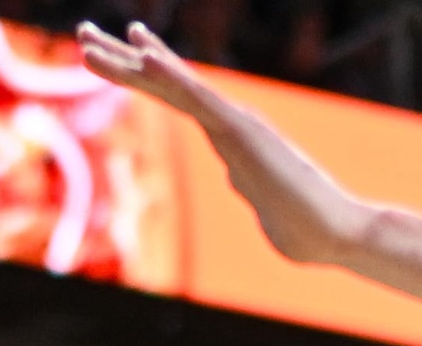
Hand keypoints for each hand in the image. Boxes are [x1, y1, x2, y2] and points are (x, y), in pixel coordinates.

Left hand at [74, 23, 375, 266]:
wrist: (339, 234)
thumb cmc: (307, 231)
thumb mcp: (262, 206)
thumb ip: (246, 185)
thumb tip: (236, 178)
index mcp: (230, 138)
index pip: (179, 100)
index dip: (145, 75)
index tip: (115, 54)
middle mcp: (230, 122)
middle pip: (166, 85)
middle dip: (122, 60)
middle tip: (82, 35)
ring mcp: (235, 124)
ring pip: (173, 86)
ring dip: (129, 62)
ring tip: (86, 44)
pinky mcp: (242, 132)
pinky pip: (199, 98)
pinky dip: (171, 74)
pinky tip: (144, 54)